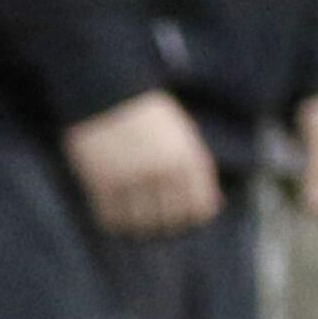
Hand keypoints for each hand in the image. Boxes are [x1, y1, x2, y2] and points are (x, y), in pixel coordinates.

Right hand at [61, 90, 220, 237]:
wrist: (109, 93)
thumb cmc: (149, 115)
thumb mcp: (183, 137)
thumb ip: (197, 170)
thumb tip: (214, 205)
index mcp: (188, 159)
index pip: (199, 209)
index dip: (190, 217)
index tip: (180, 215)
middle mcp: (163, 172)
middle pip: (168, 220)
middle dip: (162, 223)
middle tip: (152, 216)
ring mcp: (133, 179)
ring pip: (139, 224)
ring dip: (136, 225)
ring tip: (131, 215)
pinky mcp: (104, 183)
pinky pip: (111, 218)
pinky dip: (113, 222)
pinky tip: (112, 213)